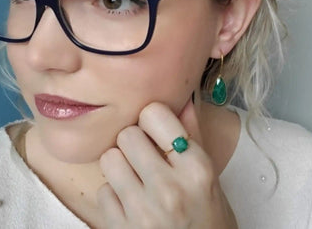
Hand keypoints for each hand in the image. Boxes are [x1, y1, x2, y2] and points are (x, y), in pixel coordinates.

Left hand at [97, 99, 237, 228]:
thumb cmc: (207, 215)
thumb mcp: (209, 174)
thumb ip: (192, 133)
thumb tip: (180, 97)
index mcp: (196, 168)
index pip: (154, 114)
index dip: (152, 118)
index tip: (156, 130)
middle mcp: (170, 189)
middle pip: (127, 134)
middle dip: (135, 141)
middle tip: (145, 155)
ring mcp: (143, 213)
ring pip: (109, 158)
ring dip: (120, 165)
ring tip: (136, 177)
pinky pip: (102, 190)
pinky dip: (113, 194)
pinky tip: (131, 201)